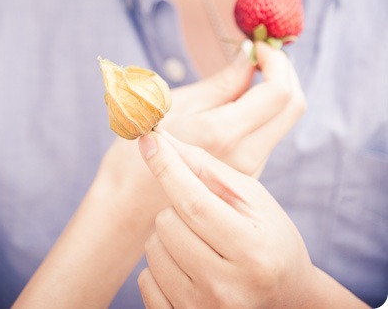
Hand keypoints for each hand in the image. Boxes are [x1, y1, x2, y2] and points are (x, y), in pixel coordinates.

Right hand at [97, 42, 304, 212]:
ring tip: (246, 73)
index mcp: (223, 133)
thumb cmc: (135, 154)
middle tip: (260, 54)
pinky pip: (267, 137)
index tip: (258, 44)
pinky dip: (263, 112)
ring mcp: (249, 171)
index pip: (277, 91)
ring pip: (283, 122)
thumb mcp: (172, 106)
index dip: (275, 60)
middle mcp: (245, 155)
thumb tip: (249, 57)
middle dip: (284, 71)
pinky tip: (237, 103)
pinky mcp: (246, 178)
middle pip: (293, 106)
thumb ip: (220, 83)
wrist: (125, 214)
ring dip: (275, 91)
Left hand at [138, 133, 316, 308]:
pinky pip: (145, 281)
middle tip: (203, 216)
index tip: (149, 140)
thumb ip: (209, 170)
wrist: (287, 299)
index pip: (194, 202)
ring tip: (199, 243)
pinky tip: (188, 267)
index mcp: (251, 250)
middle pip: (167, 223)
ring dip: (169, 236)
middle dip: (177, 207)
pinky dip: (160, 267)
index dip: (167, 168)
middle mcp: (226, 286)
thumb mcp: (253, 199)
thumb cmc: (270, 239)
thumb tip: (167, 142)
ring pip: (153, 249)